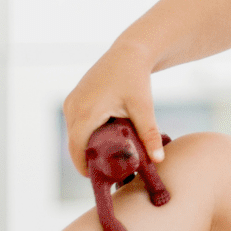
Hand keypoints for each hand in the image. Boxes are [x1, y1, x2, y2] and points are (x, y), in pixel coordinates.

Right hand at [61, 37, 162, 177]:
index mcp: (86, 112)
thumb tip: (159, 160)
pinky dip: (86, 134)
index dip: (85, 167)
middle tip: (108, 171)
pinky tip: (104, 140)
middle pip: (74, 144)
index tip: (99, 178)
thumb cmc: (135, 79)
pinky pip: (75, 124)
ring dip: (87, 146)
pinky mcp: (73, 99)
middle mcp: (73, 107)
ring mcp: (70, 102)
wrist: (128, 53)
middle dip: (88, 159)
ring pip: (74, 135)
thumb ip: (149, 135)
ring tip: (108, 157)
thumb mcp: (143, 107)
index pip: (77, 149)